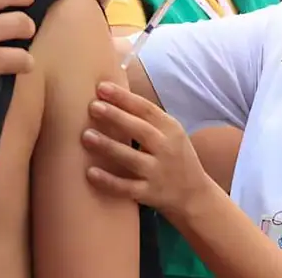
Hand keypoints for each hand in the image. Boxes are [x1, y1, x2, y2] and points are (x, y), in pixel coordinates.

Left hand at [81, 81, 211, 217]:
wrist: (195, 195)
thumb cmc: (175, 158)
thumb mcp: (171, 133)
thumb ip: (148, 119)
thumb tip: (113, 97)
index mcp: (171, 129)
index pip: (147, 109)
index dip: (124, 97)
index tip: (102, 87)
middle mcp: (167, 149)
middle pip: (140, 130)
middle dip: (116, 116)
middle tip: (93, 106)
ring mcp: (158, 173)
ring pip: (131, 158)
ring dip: (108, 146)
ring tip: (86, 135)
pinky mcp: (150, 194)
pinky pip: (127, 188)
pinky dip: (108, 181)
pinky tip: (90, 173)